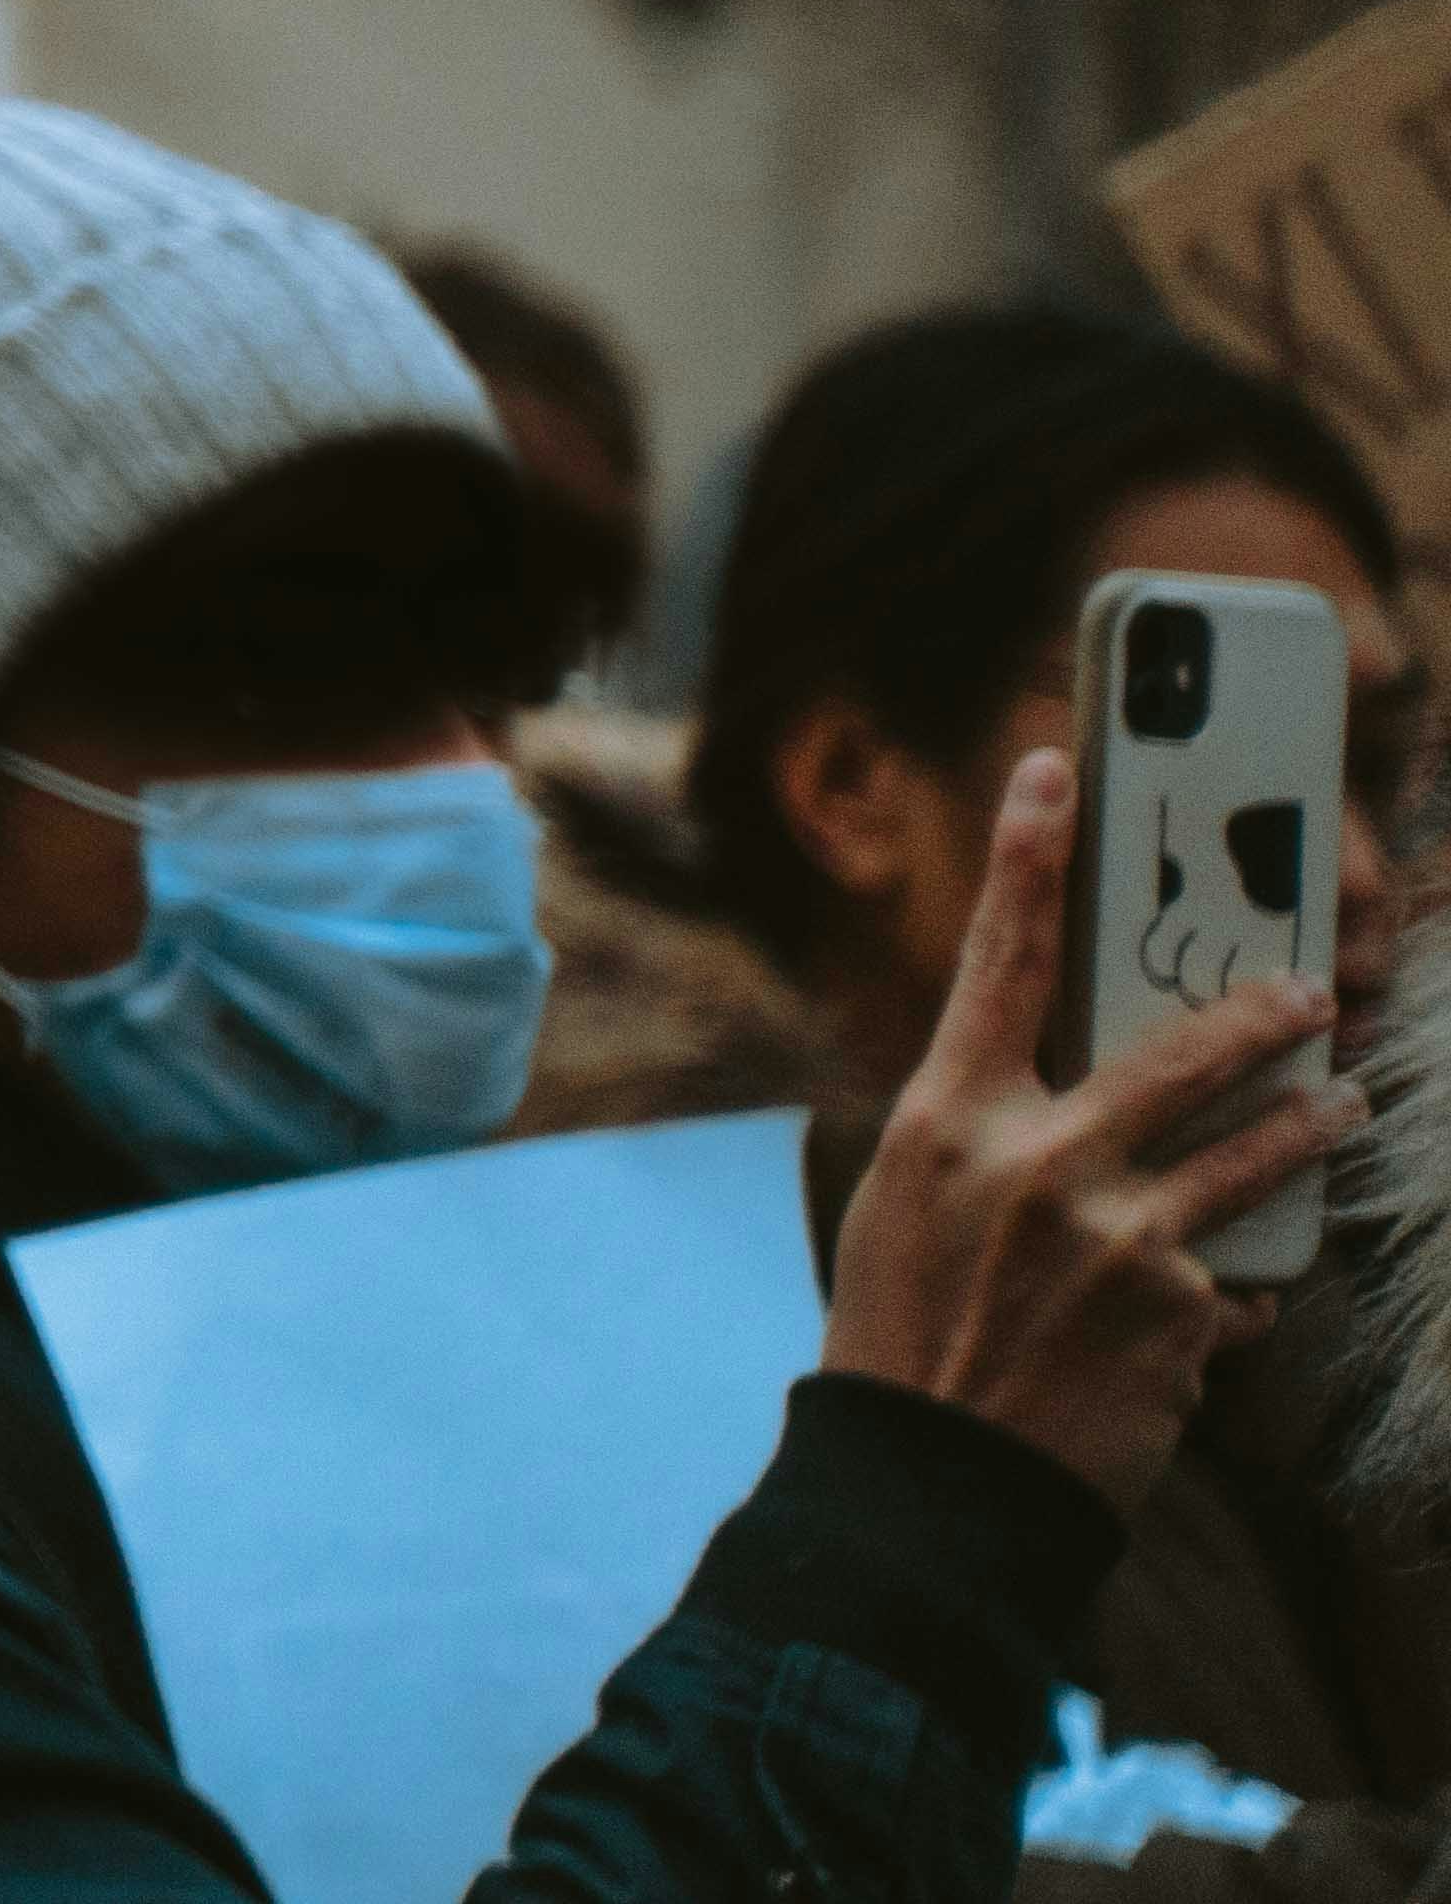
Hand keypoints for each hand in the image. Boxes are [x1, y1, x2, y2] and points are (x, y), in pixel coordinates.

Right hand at [820, 745, 1343, 1507]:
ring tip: (1347, 1107)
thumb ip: (987, 1135)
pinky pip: (1234, 1278)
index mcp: (948, 1122)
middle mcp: (1038, 1164)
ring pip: (1253, 1152)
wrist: (935, 1479)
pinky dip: (1230, 1289)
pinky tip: (1219, 1312)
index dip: (1026, 860)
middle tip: (1308, 988)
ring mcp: (1120, 1240)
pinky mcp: (1181, 1316)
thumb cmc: (906, 1331)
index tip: (1053, 774)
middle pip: (1175, 1053)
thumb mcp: (912, 1204)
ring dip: (1310, 1123)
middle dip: (1255, 1014)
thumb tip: (1069, 1090)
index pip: (997, 963)